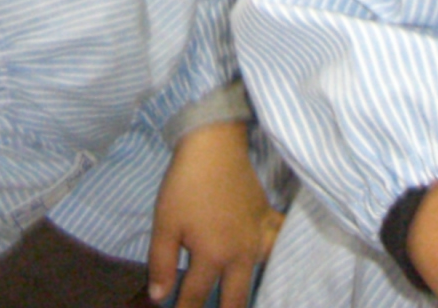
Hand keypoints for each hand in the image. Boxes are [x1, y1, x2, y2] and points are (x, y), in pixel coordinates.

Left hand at [146, 121, 282, 307]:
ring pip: (259, 277)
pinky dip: (278, 256)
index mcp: (213, 256)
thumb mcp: (165, 223)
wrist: (215, 144)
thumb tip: (158, 297)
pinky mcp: (267, 219)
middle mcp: (240, 254)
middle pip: (235, 300)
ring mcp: (258, 238)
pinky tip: (275, 261)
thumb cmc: (186, 184)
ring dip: (249, 294)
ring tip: (240, 300)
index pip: (195, 297)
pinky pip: (278, 244)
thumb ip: (161, 263)